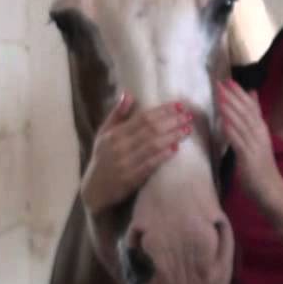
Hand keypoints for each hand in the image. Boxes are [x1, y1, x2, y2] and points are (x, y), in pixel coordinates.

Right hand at [80, 93, 192, 215]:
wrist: (94, 189)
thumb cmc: (102, 157)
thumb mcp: (104, 133)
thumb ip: (117, 114)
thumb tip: (128, 94)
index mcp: (114, 134)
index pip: (142, 118)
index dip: (162, 110)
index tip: (179, 105)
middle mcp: (120, 147)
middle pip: (151, 130)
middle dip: (172, 121)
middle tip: (188, 116)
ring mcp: (126, 163)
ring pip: (153, 146)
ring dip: (172, 136)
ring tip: (187, 130)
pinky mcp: (131, 179)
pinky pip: (150, 165)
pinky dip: (163, 156)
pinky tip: (175, 149)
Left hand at [215, 79, 281, 206]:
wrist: (270, 188)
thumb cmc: (261, 164)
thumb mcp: (258, 136)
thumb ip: (254, 116)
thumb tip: (251, 93)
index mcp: (260, 128)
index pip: (250, 106)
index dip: (239, 93)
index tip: (228, 80)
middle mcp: (259, 133)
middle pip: (245, 111)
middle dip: (232, 97)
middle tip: (220, 83)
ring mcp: (254, 144)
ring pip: (241, 123)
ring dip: (230, 109)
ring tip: (220, 97)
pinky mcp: (248, 157)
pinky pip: (238, 141)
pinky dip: (231, 130)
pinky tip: (223, 122)